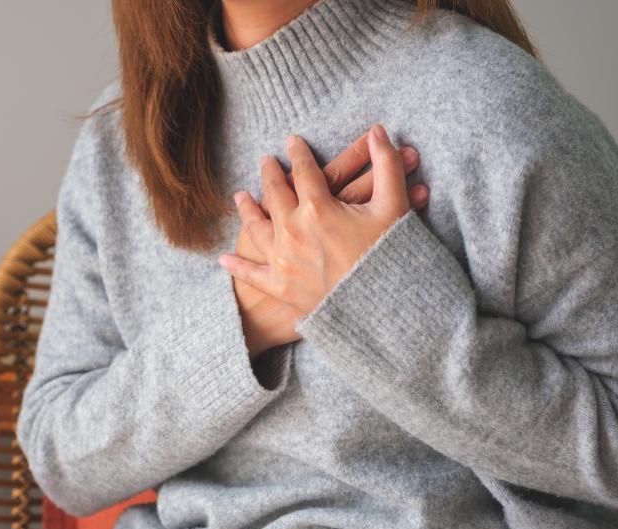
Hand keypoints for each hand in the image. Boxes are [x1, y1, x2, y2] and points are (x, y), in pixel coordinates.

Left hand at [220, 123, 410, 316]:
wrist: (382, 308)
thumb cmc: (389, 256)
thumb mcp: (393, 206)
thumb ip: (386, 165)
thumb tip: (378, 131)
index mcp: (317, 207)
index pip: (303, 170)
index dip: (298, 153)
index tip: (292, 142)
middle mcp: (292, 229)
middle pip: (275, 194)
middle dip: (269, 174)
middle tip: (264, 161)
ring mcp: (283, 259)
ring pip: (257, 227)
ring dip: (247, 209)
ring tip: (240, 196)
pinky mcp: (281, 287)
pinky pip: (252, 274)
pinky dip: (237, 266)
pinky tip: (224, 259)